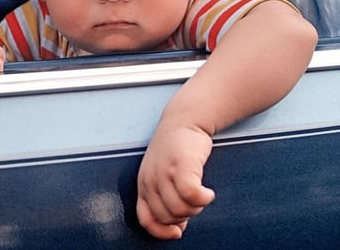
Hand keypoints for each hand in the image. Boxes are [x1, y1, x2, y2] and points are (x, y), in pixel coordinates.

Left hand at [137, 121, 214, 239]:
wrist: (185, 119)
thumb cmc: (176, 148)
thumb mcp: (163, 174)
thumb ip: (166, 198)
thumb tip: (176, 229)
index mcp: (143, 182)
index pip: (145, 218)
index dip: (161, 231)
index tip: (178, 233)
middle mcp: (150, 178)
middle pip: (167, 216)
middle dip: (185, 216)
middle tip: (195, 202)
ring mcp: (164, 171)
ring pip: (181, 208)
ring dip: (196, 208)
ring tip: (202, 195)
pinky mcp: (182, 164)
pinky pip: (192, 195)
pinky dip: (203, 199)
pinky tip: (208, 192)